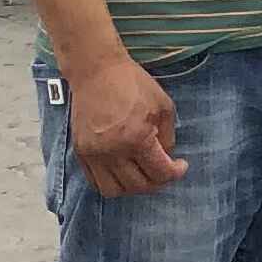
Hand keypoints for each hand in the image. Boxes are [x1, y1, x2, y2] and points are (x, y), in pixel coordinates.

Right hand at [67, 55, 185, 197]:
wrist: (96, 71)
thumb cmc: (133, 84)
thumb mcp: (163, 106)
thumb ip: (168, 137)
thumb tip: (166, 158)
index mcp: (136, 138)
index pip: (160, 173)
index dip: (175, 173)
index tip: (181, 166)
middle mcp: (112, 151)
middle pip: (139, 186)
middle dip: (157, 181)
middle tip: (164, 170)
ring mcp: (93, 154)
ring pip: (114, 190)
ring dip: (133, 187)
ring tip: (143, 173)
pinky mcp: (80, 152)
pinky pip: (95, 182)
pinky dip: (112, 182)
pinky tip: (124, 171)